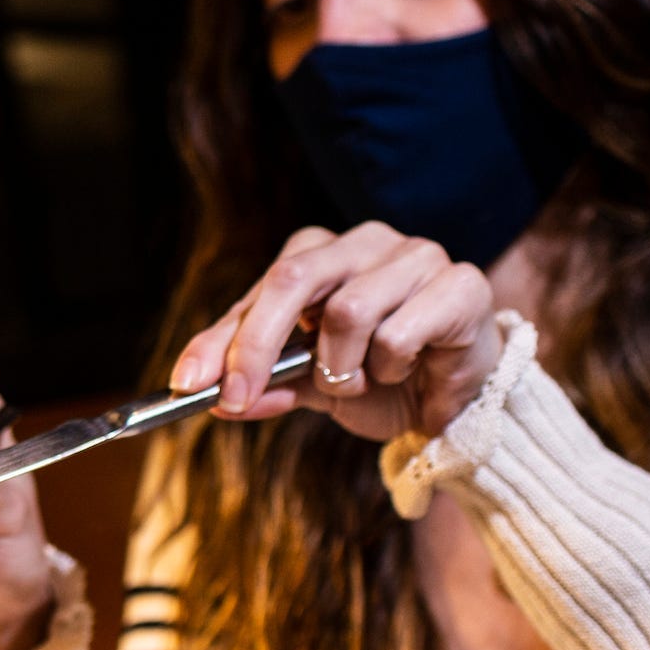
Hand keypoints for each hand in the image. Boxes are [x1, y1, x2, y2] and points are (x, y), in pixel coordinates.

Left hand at [168, 222, 504, 442]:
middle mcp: (366, 242)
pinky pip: (398, 333)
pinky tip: (410, 372)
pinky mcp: (461, 283)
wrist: (457, 407)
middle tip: (237, 397)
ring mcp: (415, 255)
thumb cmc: (382, 383)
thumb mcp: (309, 387)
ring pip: (346, 311)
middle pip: (292, 279)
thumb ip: (264, 384)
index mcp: (323, 254)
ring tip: (365, 380)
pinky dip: (390, 368)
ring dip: (343, 369)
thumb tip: (207, 395)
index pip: (260, 289)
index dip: (221, 339)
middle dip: (256, 346)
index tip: (189, 383)